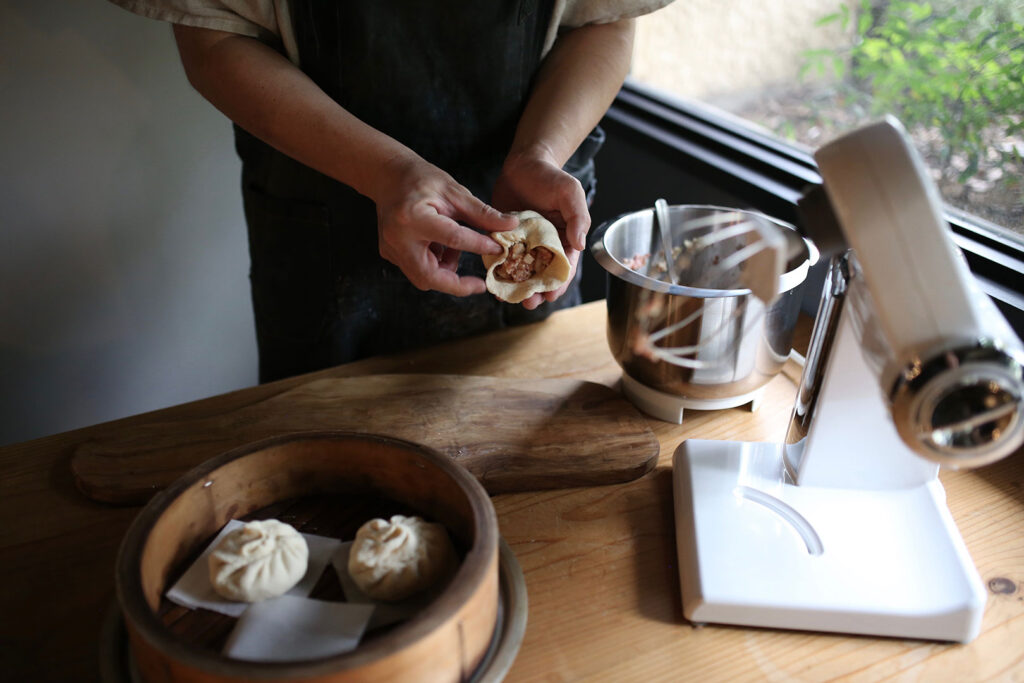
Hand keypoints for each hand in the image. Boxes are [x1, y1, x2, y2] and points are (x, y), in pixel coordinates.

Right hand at [373, 154, 515, 295]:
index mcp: (413, 217)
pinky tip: (440, 248)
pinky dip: (435, 265)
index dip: (478, 245)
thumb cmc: (421, 180)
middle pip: (429, 276)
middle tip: (480, 284)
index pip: (453, 238)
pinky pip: (417, 270)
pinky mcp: (390, 255)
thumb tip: (511, 225)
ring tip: (454, 251)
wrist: (387, 177)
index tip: (497, 249)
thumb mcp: (454, 192)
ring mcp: (390, 249)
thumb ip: (482, 213)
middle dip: (457, 285)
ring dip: (446, 272)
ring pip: (423, 278)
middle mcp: (397, 238)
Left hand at [492, 148, 589, 309]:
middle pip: (542, 275)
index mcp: (565, 238)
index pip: (564, 266)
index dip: (558, 282)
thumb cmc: (550, 176)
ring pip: (522, 272)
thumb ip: (577, 217)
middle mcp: (545, 245)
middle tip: (528, 303)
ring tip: (509, 298)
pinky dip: (499, 271)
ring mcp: (524, 244)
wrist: (523, 163)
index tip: (551, 294)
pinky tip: (493, 282)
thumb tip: (579, 244)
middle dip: (536, 291)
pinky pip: (502, 259)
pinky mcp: (505, 238)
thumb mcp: (570, 192)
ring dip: (517, 287)